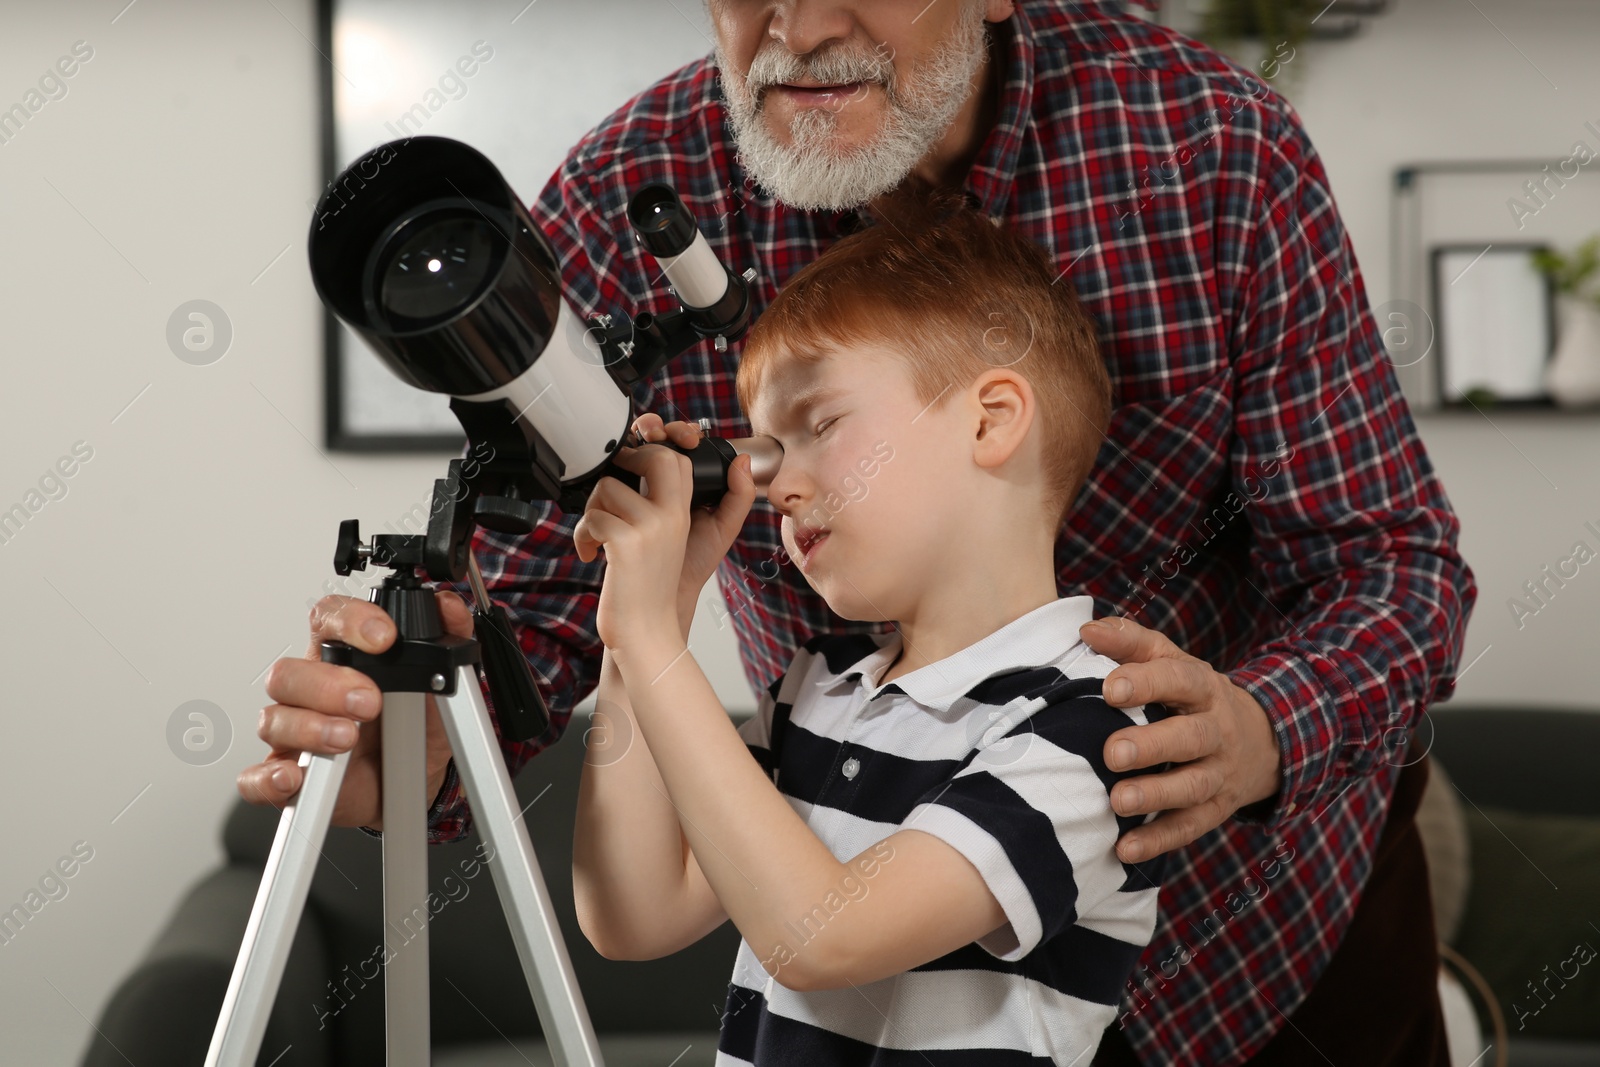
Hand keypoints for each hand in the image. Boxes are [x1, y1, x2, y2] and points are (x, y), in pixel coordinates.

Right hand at [236, 590, 472, 828]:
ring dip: (310, 727)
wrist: (415, 781)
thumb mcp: (442, 684)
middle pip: (290, 671)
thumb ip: (449, 637)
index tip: (384, 636)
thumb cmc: (416, 727)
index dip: (349, 620)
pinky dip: (269, 778)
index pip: (327, 620)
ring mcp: (294, 734)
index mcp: (341, 657)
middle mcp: (310, 691)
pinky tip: (294, 777)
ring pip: (273, 719)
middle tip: (370, 701)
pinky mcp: (286, 776)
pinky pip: (257, 777)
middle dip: (330, 684)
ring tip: (348, 738)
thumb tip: (449, 605)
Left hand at [573, 420, 753, 648]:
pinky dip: (583, 536)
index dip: (656, 445)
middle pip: (652, 457)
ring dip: (593, 510)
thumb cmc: (657, 586)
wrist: (647, 631)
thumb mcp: (689, 543)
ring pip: (607, 487)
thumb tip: (740, 463)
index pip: (676, 457)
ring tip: (601, 535)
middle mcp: (671, 516)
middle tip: (614, 490)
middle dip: (624, 462)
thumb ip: (707, 501)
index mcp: (686, 512)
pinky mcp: (625, 544)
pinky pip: (592, 517)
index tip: (636, 456)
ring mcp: (649, 528)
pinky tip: (591, 552)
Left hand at [1079, 615, 1282, 862]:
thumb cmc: (1192, 696)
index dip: (1146, 683)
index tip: (1109, 689)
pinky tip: (1125, 850)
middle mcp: (1216, 730)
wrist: (1264, 740)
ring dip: (1156, 795)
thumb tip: (1086, 630)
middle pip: (1190, 737)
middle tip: (1112, 752)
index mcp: (1202, 687)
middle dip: (1152, 746)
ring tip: (1118, 801)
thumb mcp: (1172, 661)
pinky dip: (1158, 840)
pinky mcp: (1216, 809)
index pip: (1178, 679)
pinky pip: (1189, 827)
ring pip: (1192, 786)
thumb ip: (1131, 643)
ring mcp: (1219, 773)